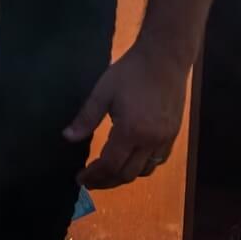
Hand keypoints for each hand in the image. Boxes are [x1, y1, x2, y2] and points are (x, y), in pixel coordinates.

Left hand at [62, 42, 189, 188]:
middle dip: (107, 181)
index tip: (80, 179)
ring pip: (145, 171)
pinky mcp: (173, 134)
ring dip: (125, 176)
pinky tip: (132, 161)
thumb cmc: (131, 71)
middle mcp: (150, 141)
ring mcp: (165, 139)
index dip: (94, 175)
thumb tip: (67, 138)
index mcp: (131, 130)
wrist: (164, 58)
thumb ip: (86, 117)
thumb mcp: (103, 90)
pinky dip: (143, 167)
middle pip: (128, 174)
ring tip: (107, 174)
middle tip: (90, 181)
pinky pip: (158, 161)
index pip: (110, 164)